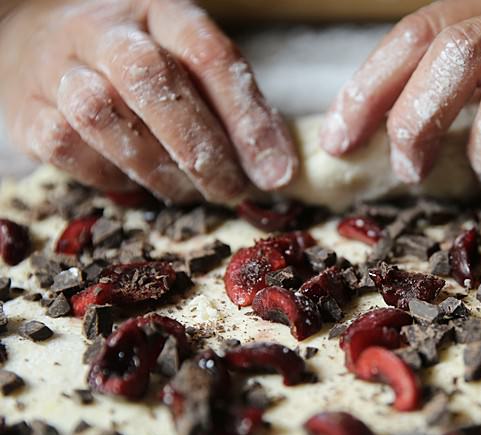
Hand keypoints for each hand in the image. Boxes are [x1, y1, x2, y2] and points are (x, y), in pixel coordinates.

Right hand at [0, 0, 296, 203]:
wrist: (36, 45)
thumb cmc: (136, 66)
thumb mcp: (185, 63)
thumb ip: (228, 103)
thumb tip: (276, 169)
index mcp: (159, 11)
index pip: (210, 55)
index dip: (249, 118)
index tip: (277, 172)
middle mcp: (103, 29)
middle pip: (152, 79)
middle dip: (202, 148)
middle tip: (232, 190)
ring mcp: (56, 66)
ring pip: (102, 114)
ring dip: (158, 169)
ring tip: (191, 192)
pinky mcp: (25, 110)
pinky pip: (66, 146)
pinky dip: (110, 175)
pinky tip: (138, 184)